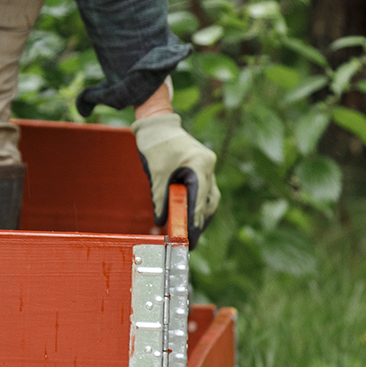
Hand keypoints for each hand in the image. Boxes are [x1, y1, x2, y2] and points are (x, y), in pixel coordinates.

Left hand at [131, 112, 219, 248]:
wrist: (158, 125)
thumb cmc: (156, 145)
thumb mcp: (156, 173)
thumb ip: (160, 197)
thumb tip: (161, 221)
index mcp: (200, 164)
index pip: (200, 199)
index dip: (194, 220)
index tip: (189, 237)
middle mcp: (208, 165)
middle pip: (209, 201)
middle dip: (201, 223)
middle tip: (192, 242)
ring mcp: (207, 166)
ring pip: (209, 198)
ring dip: (201, 216)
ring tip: (192, 234)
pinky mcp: (202, 168)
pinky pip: (204, 191)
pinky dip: (197, 205)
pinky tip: (190, 218)